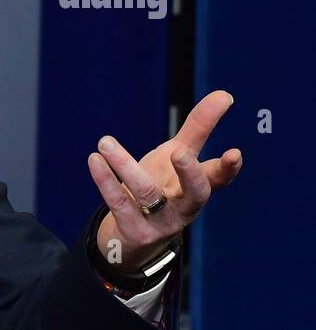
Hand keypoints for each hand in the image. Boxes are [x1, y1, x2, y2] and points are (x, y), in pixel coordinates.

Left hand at [87, 90, 242, 273]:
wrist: (135, 234)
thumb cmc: (164, 186)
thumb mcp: (179, 156)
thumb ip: (199, 128)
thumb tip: (224, 94)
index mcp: (198, 187)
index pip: (218, 178)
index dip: (228, 168)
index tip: (234, 153)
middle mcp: (185, 207)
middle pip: (195, 193)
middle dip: (189, 173)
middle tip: (179, 152)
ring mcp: (161, 222)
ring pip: (146, 193)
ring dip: (125, 166)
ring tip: (105, 142)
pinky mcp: (134, 230)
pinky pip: (118, 203)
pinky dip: (105, 181)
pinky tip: (95, 159)